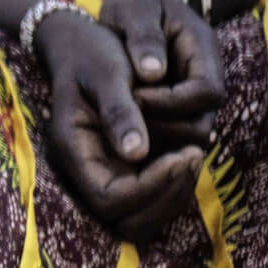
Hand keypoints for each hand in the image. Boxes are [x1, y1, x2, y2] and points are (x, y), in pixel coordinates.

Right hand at [35, 9, 204, 241]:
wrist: (80, 45)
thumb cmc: (92, 53)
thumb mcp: (107, 72)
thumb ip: (119, 112)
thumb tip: (137, 152)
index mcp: (74, 153)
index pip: (110, 199)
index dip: (149, 186)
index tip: (182, 154)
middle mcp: (86, 174)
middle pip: (125, 222)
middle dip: (164, 195)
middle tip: (192, 156)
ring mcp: (104, 176)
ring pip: (139, 221)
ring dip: (172, 196)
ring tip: (192, 156)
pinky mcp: (121, 171)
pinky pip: (148, 203)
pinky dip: (171, 189)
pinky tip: (187, 155)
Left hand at [99, 0, 224, 152]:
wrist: (132, 17)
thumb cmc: (133, 10)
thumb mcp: (135, 11)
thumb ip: (144, 37)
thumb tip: (153, 73)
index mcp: (205, 53)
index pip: (205, 92)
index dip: (171, 103)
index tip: (133, 98)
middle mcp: (206, 83)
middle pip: (201, 125)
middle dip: (162, 129)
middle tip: (124, 122)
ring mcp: (193, 104)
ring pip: (186, 142)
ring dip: (154, 144)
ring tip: (120, 133)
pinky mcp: (175, 119)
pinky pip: (169, 146)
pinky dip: (147, 150)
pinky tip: (119, 143)